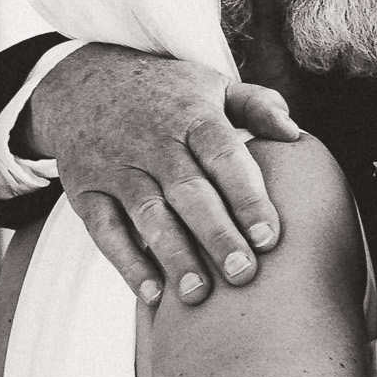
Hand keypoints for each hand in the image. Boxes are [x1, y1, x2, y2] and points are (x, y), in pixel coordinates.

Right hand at [30, 46, 302, 305]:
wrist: (82, 81)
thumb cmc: (166, 94)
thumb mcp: (211, 84)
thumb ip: (257, 106)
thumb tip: (295, 135)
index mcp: (192, 116)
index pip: (223, 156)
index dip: (246, 197)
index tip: (269, 238)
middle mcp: (153, 142)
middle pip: (188, 191)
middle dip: (216, 234)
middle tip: (243, 275)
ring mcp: (116, 167)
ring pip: (148, 214)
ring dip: (173, 256)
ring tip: (198, 295)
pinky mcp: (86, 191)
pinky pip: (105, 230)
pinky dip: (126, 263)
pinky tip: (152, 295)